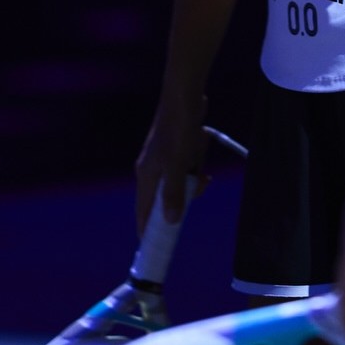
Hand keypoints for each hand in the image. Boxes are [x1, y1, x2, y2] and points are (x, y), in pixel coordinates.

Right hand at [134, 89, 209, 230]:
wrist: (184, 94)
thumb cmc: (178, 129)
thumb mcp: (178, 163)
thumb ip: (174, 192)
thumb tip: (171, 221)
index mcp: (146, 177)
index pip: (143, 213)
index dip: (150, 232)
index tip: (157, 249)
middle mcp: (151, 171)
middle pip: (165, 199)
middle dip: (184, 196)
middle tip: (198, 185)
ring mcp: (163, 160)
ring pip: (179, 182)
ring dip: (193, 176)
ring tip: (199, 159)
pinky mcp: (176, 149)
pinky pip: (187, 166)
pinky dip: (195, 162)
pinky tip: (200, 147)